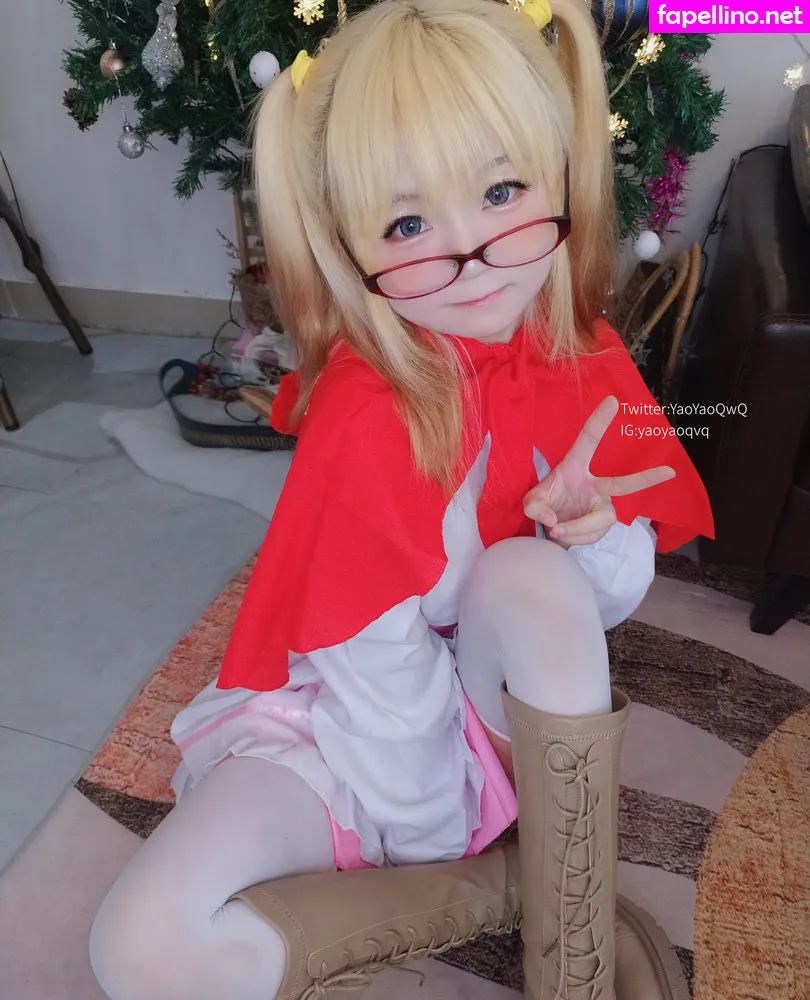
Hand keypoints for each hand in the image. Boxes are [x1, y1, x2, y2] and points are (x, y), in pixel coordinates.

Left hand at [523, 396, 675, 548]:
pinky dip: (573, 538)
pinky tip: (563, 535)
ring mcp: (602, 507)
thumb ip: (535, 508)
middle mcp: (595, 486)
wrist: (550, 530)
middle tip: (669, 471)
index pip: (588, 442)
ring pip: (598, 521)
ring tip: (556, 530)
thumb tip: (554, 521)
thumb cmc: (545, 506)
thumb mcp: (531, 503)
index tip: (612, 401)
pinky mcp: (603, 526)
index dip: (599, 422)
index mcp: (575, 467)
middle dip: (646, 478)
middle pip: (622, 484)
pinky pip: (592, 535)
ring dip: (574, 529)